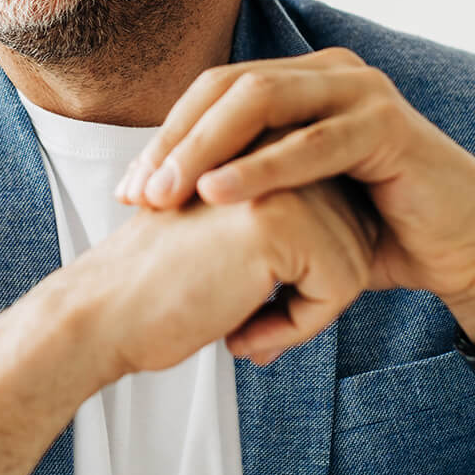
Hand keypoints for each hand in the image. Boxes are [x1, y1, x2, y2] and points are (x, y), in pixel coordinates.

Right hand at [70, 173, 376, 375]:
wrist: (104, 312)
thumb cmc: (164, 281)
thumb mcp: (231, 227)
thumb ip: (286, 210)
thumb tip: (369, 233)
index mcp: (258, 142)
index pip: (340, 209)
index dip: (307, 267)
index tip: (247, 289)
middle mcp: (269, 147)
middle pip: (356, 233)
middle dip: (313, 288)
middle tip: (242, 310)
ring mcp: (273, 177)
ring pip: (354, 261)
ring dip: (306, 311)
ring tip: (240, 317)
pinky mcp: (277, 218)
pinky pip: (340, 288)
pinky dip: (300, 327)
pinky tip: (243, 332)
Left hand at [112, 48, 474, 342]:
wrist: (459, 254)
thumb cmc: (369, 228)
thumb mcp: (290, 197)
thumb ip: (238, 178)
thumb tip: (158, 189)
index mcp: (299, 81)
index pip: (212, 93)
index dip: (165, 136)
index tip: (128, 188)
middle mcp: (327, 73)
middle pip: (226, 89)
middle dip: (175, 141)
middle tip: (138, 192)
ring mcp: (358, 91)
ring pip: (260, 103)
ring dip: (204, 148)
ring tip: (166, 193)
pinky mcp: (386, 124)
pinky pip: (312, 142)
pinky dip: (261, 167)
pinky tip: (219, 192)